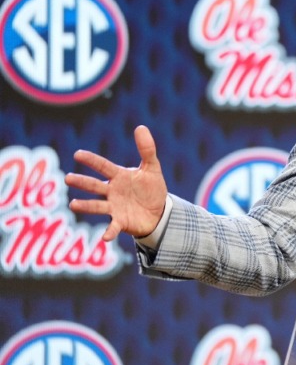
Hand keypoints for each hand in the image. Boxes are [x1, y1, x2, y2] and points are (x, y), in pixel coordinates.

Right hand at [65, 125, 168, 241]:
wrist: (159, 212)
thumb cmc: (152, 189)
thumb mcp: (152, 168)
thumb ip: (147, 149)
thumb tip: (140, 127)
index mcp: (119, 176)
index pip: (103, 166)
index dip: (92, 160)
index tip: (78, 154)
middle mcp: (112, 191)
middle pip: (95, 185)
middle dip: (82, 182)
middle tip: (67, 178)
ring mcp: (114, 207)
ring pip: (97, 206)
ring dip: (85, 205)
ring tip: (73, 204)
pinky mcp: (120, 222)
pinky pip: (112, 227)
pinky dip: (108, 232)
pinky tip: (104, 238)